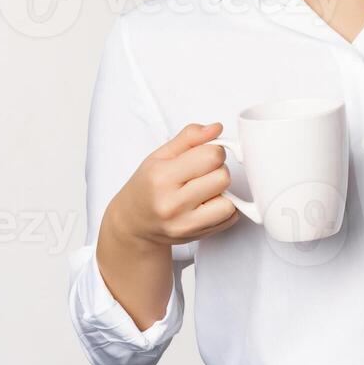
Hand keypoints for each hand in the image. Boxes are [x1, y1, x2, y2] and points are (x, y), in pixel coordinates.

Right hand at [102, 122, 239, 249]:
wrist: (133, 222)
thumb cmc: (147, 186)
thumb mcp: (160, 155)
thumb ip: (189, 137)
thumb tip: (216, 128)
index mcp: (162, 177)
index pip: (211, 156)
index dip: (213, 151)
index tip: (204, 155)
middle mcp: (172, 203)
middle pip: (223, 177)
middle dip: (218, 170)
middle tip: (202, 174)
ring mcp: (185, 223)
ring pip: (229, 202)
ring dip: (222, 193)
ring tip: (204, 190)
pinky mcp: (197, 236)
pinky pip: (230, 218)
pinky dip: (224, 208)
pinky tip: (206, 205)